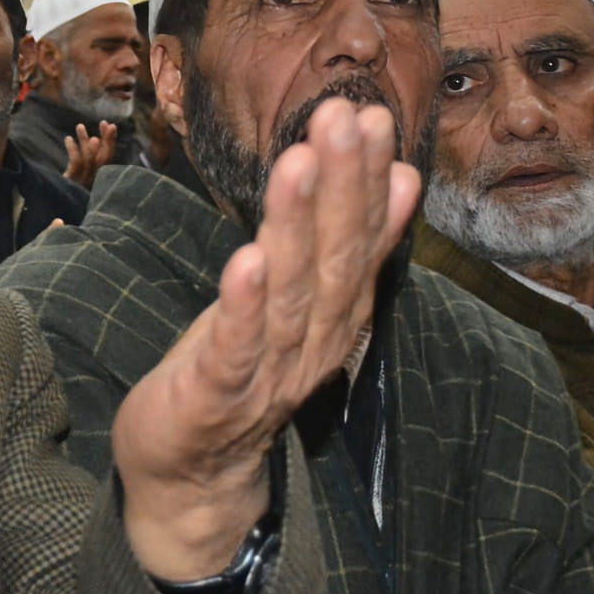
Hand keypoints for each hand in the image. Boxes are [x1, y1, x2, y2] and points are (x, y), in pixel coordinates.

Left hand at [63, 121, 116, 186]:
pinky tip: (68, 139)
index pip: (108, 159)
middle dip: (106, 140)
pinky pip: (76, 164)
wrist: (53, 207)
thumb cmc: (67, 190)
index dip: (111, 142)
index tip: (111, 125)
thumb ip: (89, 159)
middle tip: (105, 123)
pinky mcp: (71, 184)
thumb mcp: (80, 174)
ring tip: (80, 126)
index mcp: (99, 180)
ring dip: (85, 141)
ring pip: (89, 159)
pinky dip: (73, 150)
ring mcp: (83, 184)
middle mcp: (94, 183)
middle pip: (103, 160)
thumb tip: (96, 139)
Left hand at [113, 98, 417, 593]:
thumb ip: (347, 246)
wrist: (194, 476)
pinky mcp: (216, 396)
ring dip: (297, 225)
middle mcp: (314, 342)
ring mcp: (268, 372)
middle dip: (343, 184)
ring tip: (299, 163)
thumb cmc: (240, 371)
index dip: (369, 180)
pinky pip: (236, 348)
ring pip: (291, 293)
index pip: (362, 241)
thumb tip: (399, 176)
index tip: (376, 118)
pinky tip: (247, 258)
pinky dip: (244, 305)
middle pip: (335, 259)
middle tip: (347, 117)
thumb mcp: (298, 301)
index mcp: (335, 316)